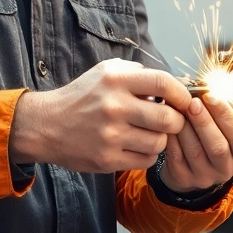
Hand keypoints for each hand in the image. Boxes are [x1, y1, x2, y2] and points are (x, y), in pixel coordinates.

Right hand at [10, 59, 190, 172]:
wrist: (47, 125)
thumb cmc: (83, 96)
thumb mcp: (105, 72)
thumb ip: (137, 73)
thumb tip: (172, 84)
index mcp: (116, 80)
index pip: (163, 82)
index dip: (182, 93)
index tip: (186, 101)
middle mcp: (114, 106)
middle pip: (168, 118)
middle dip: (176, 121)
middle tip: (171, 121)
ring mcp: (110, 135)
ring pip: (159, 142)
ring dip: (161, 139)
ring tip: (150, 133)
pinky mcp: (107, 159)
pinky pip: (146, 160)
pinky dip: (148, 154)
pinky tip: (138, 146)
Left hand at [158, 91, 232, 192]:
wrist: (192, 166)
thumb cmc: (210, 137)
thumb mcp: (223, 127)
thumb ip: (219, 111)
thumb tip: (207, 89)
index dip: (226, 116)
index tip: (211, 96)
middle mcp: (226, 168)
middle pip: (218, 147)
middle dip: (204, 121)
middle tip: (193, 103)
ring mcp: (205, 177)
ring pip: (195, 152)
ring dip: (186, 128)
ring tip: (178, 109)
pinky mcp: (184, 179)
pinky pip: (176, 157)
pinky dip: (172, 138)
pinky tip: (168, 124)